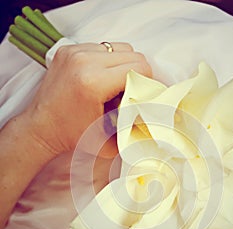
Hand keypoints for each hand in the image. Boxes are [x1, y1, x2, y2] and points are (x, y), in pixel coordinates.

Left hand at [23, 42, 151, 154]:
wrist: (41, 129)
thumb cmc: (73, 136)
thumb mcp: (109, 139)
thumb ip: (135, 124)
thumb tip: (154, 111)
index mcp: (95, 82)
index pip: (140, 67)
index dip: (148, 82)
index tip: (144, 96)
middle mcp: (84, 60)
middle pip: (132, 54)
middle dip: (137, 74)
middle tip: (131, 92)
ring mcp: (74, 51)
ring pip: (118, 48)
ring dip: (123, 65)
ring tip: (114, 85)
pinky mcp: (68, 49)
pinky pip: (101, 47)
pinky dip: (107, 61)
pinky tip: (101, 78)